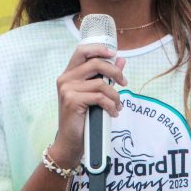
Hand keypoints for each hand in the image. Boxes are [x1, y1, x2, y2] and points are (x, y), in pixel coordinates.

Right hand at [50, 44, 125, 167]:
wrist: (70, 142)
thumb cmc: (82, 118)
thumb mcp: (94, 94)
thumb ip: (106, 76)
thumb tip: (121, 60)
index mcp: (68, 74)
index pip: (81, 51)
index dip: (99, 49)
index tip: (113, 54)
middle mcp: (65, 79)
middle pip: (95, 63)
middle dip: (115, 72)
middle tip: (124, 83)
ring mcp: (67, 89)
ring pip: (101, 83)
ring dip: (115, 95)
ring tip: (118, 105)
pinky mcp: (72, 101)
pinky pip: (100, 97)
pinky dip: (111, 105)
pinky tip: (113, 112)